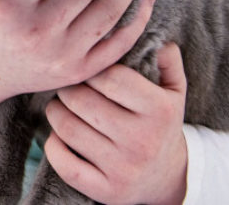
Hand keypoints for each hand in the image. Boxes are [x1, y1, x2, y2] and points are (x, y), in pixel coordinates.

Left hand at [44, 43, 187, 204]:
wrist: (168, 177)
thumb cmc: (162, 122)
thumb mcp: (175, 89)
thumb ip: (167, 59)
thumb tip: (158, 39)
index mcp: (158, 110)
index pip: (109, 77)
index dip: (90, 67)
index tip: (85, 66)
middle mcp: (141, 141)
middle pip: (82, 101)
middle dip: (68, 87)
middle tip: (67, 84)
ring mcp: (123, 169)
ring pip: (68, 129)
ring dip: (56, 111)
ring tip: (60, 104)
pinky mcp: (106, 191)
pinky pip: (65, 164)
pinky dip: (53, 146)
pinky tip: (58, 134)